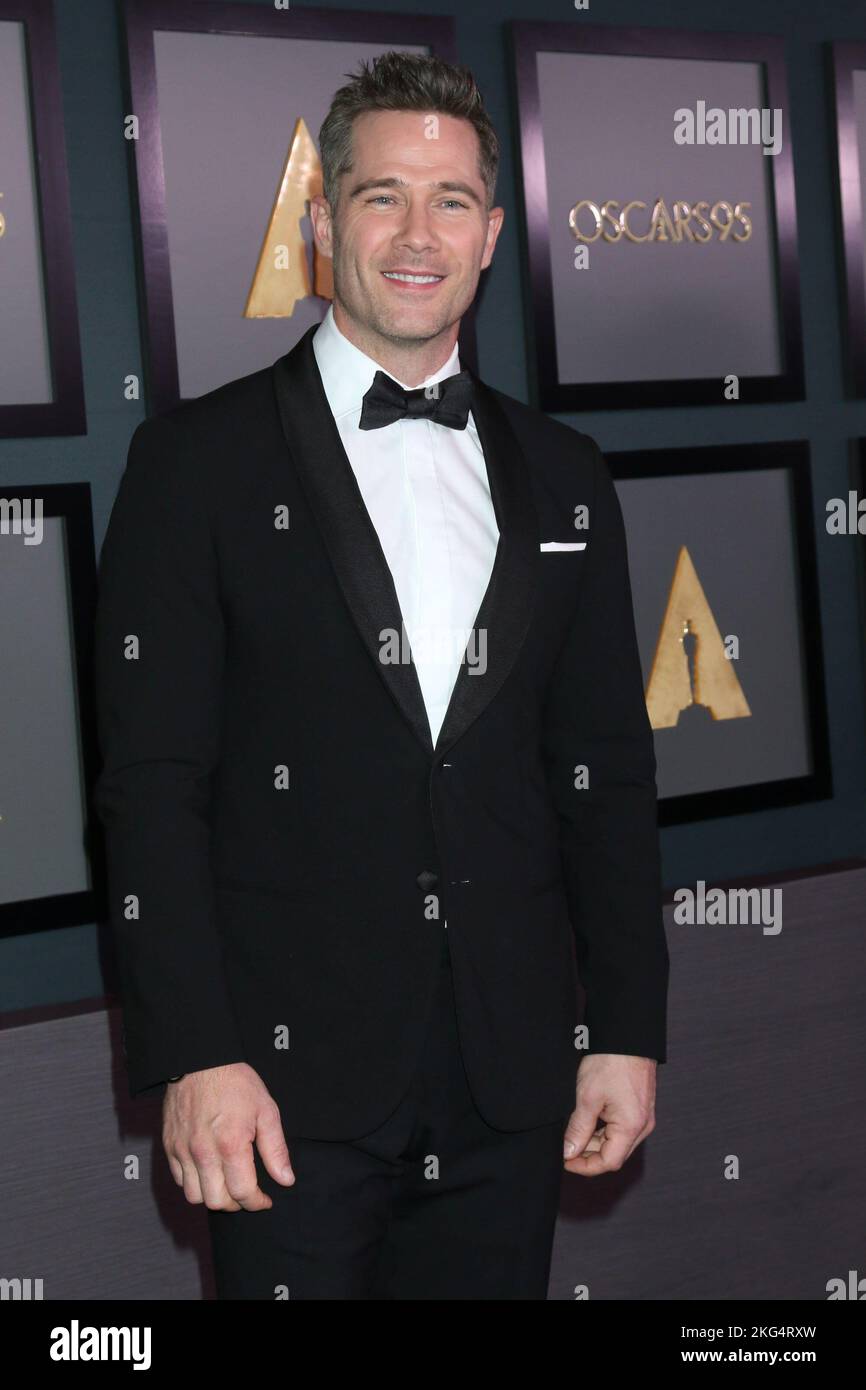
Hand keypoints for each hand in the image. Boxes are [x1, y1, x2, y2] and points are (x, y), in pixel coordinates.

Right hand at [162, 1062, 294, 1210]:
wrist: (200, 1060)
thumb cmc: (236, 1083)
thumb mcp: (266, 1110)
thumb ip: (275, 1149)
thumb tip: (285, 1180)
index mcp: (230, 1144)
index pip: (243, 1192)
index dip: (257, 1202)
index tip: (264, 1200)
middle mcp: (203, 1153)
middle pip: (217, 1201)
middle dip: (236, 1204)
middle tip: (247, 1193)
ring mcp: (183, 1150)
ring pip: (194, 1197)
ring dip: (212, 1196)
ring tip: (226, 1185)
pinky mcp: (170, 1146)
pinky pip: (179, 1180)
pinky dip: (194, 1183)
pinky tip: (208, 1171)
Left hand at [562, 1053, 656, 1175]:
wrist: (627, 1035)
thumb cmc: (610, 1062)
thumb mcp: (587, 1097)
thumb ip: (578, 1129)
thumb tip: (568, 1152)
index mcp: (632, 1127)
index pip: (608, 1162)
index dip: (584, 1166)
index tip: (565, 1160)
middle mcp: (642, 1126)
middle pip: (613, 1153)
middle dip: (587, 1153)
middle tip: (564, 1144)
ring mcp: (643, 1116)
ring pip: (616, 1141)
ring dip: (594, 1140)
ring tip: (573, 1128)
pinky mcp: (639, 1107)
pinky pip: (620, 1127)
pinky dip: (603, 1128)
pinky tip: (587, 1118)